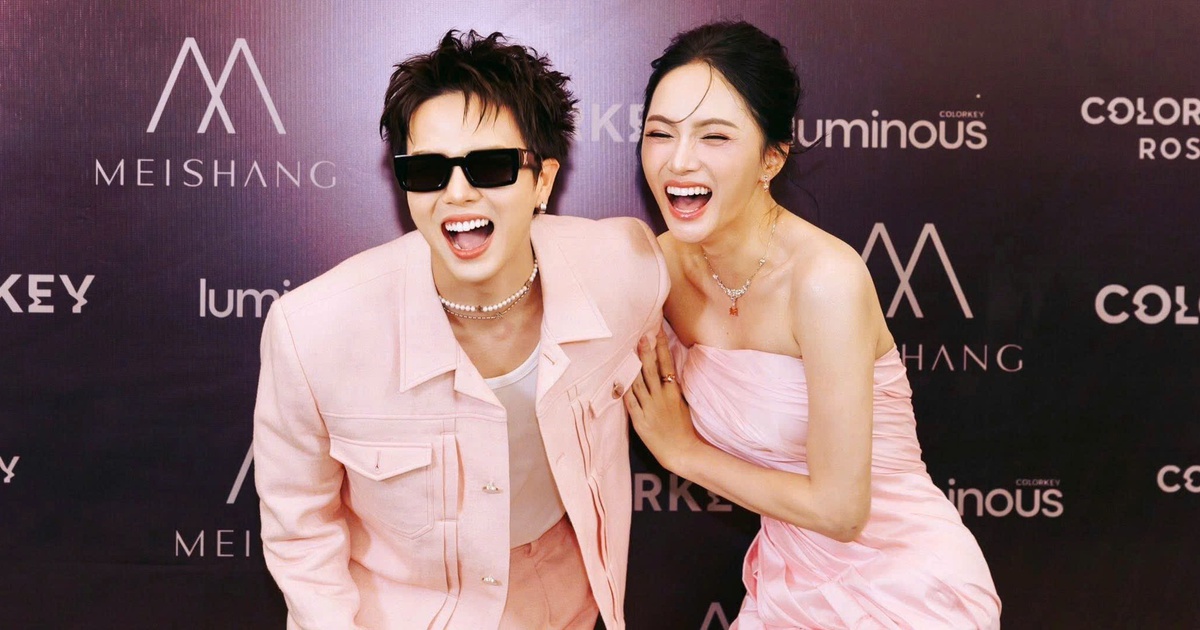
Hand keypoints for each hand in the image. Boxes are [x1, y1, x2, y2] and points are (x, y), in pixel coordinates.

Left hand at [623, 328, 700, 473]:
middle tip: (641, 337)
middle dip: (646, 352)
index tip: (657, 333)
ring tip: (628, 353)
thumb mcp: (682, 402)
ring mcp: (650, 409)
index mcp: (673, 392)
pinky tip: (619, 379)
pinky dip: (625, 391)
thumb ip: (673, 386)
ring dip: (633, 367)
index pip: (667, 365)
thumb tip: (666, 368)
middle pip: (651, 370)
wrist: (681, 450)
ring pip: (638, 383)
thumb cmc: (682, 426)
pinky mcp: (640, 421)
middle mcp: (661, 398)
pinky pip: (630, 403)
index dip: (662, 347)